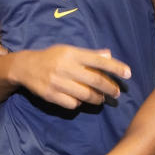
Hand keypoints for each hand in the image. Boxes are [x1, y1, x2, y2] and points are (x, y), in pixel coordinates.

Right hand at [15, 45, 130, 108]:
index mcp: (72, 54)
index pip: (99, 60)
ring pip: (86, 95)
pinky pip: (72, 103)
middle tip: (116, 93)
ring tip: (101, 99)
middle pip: (95, 80)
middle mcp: (65, 67)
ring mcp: (58, 82)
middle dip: (110, 88)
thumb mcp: (69, 51)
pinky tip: (81, 101)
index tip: (128, 73)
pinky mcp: (51, 95)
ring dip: (97, 99)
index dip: (115, 67)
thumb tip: (108, 55)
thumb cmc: (52, 57)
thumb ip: (89, 54)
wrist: (26, 67)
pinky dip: (80, 103)